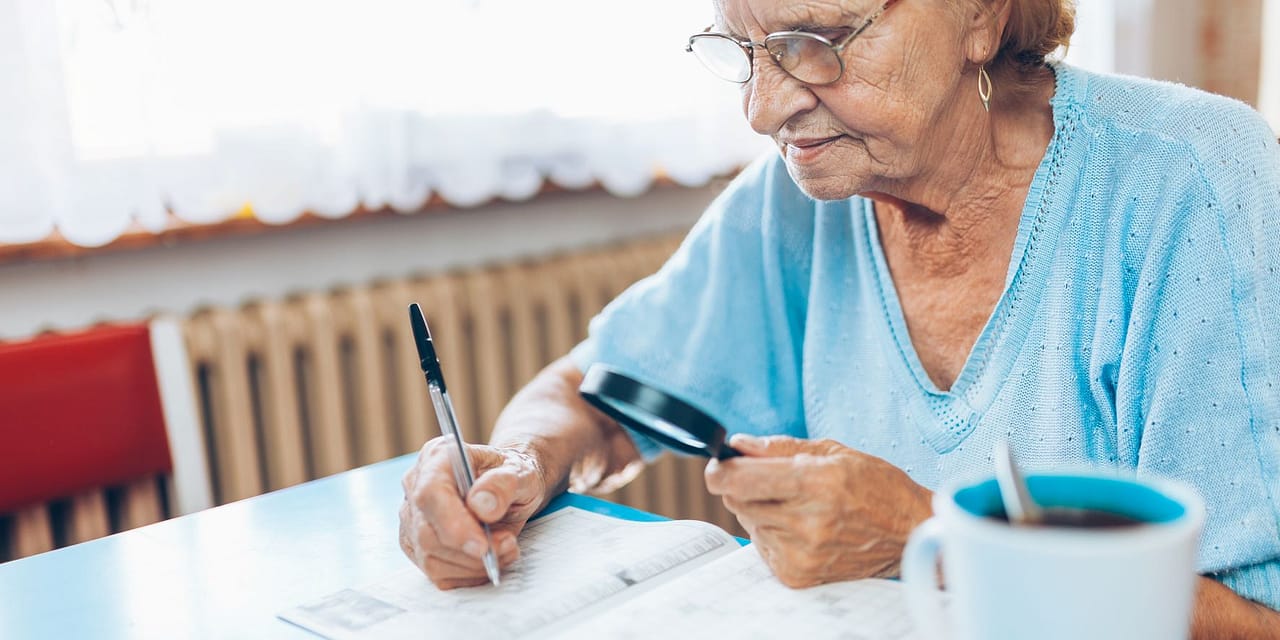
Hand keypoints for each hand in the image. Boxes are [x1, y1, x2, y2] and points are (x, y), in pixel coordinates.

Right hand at [399, 436, 546, 588]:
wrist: (509, 487)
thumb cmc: (511, 476)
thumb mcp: (522, 471)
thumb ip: (505, 483)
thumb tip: (482, 506)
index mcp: (437, 457)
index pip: (430, 493)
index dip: (453, 523)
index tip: (483, 545)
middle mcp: (416, 486)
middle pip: (427, 532)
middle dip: (471, 551)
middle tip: (508, 545)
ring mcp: (412, 519)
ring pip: (430, 558)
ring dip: (473, 565)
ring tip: (505, 550)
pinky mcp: (417, 546)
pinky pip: (437, 573)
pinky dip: (468, 575)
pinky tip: (489, 561)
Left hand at [705, 434, 932, 587]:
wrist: (909, 534)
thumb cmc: (878, 487)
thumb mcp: (834, 452)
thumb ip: (780, 447)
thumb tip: (738, 444)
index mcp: (815, 483)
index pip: (740, 479)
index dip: (721, 470)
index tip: (719, 464)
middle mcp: (806, 521)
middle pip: (737, 500)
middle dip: (747, 486)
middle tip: (775, 482)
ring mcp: (801, 552)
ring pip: (749, 522)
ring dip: (762, 510)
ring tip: (800, 506)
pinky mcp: (798, 575)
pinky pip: (762, 546)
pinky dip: (774, 534)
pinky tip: (803, 527)